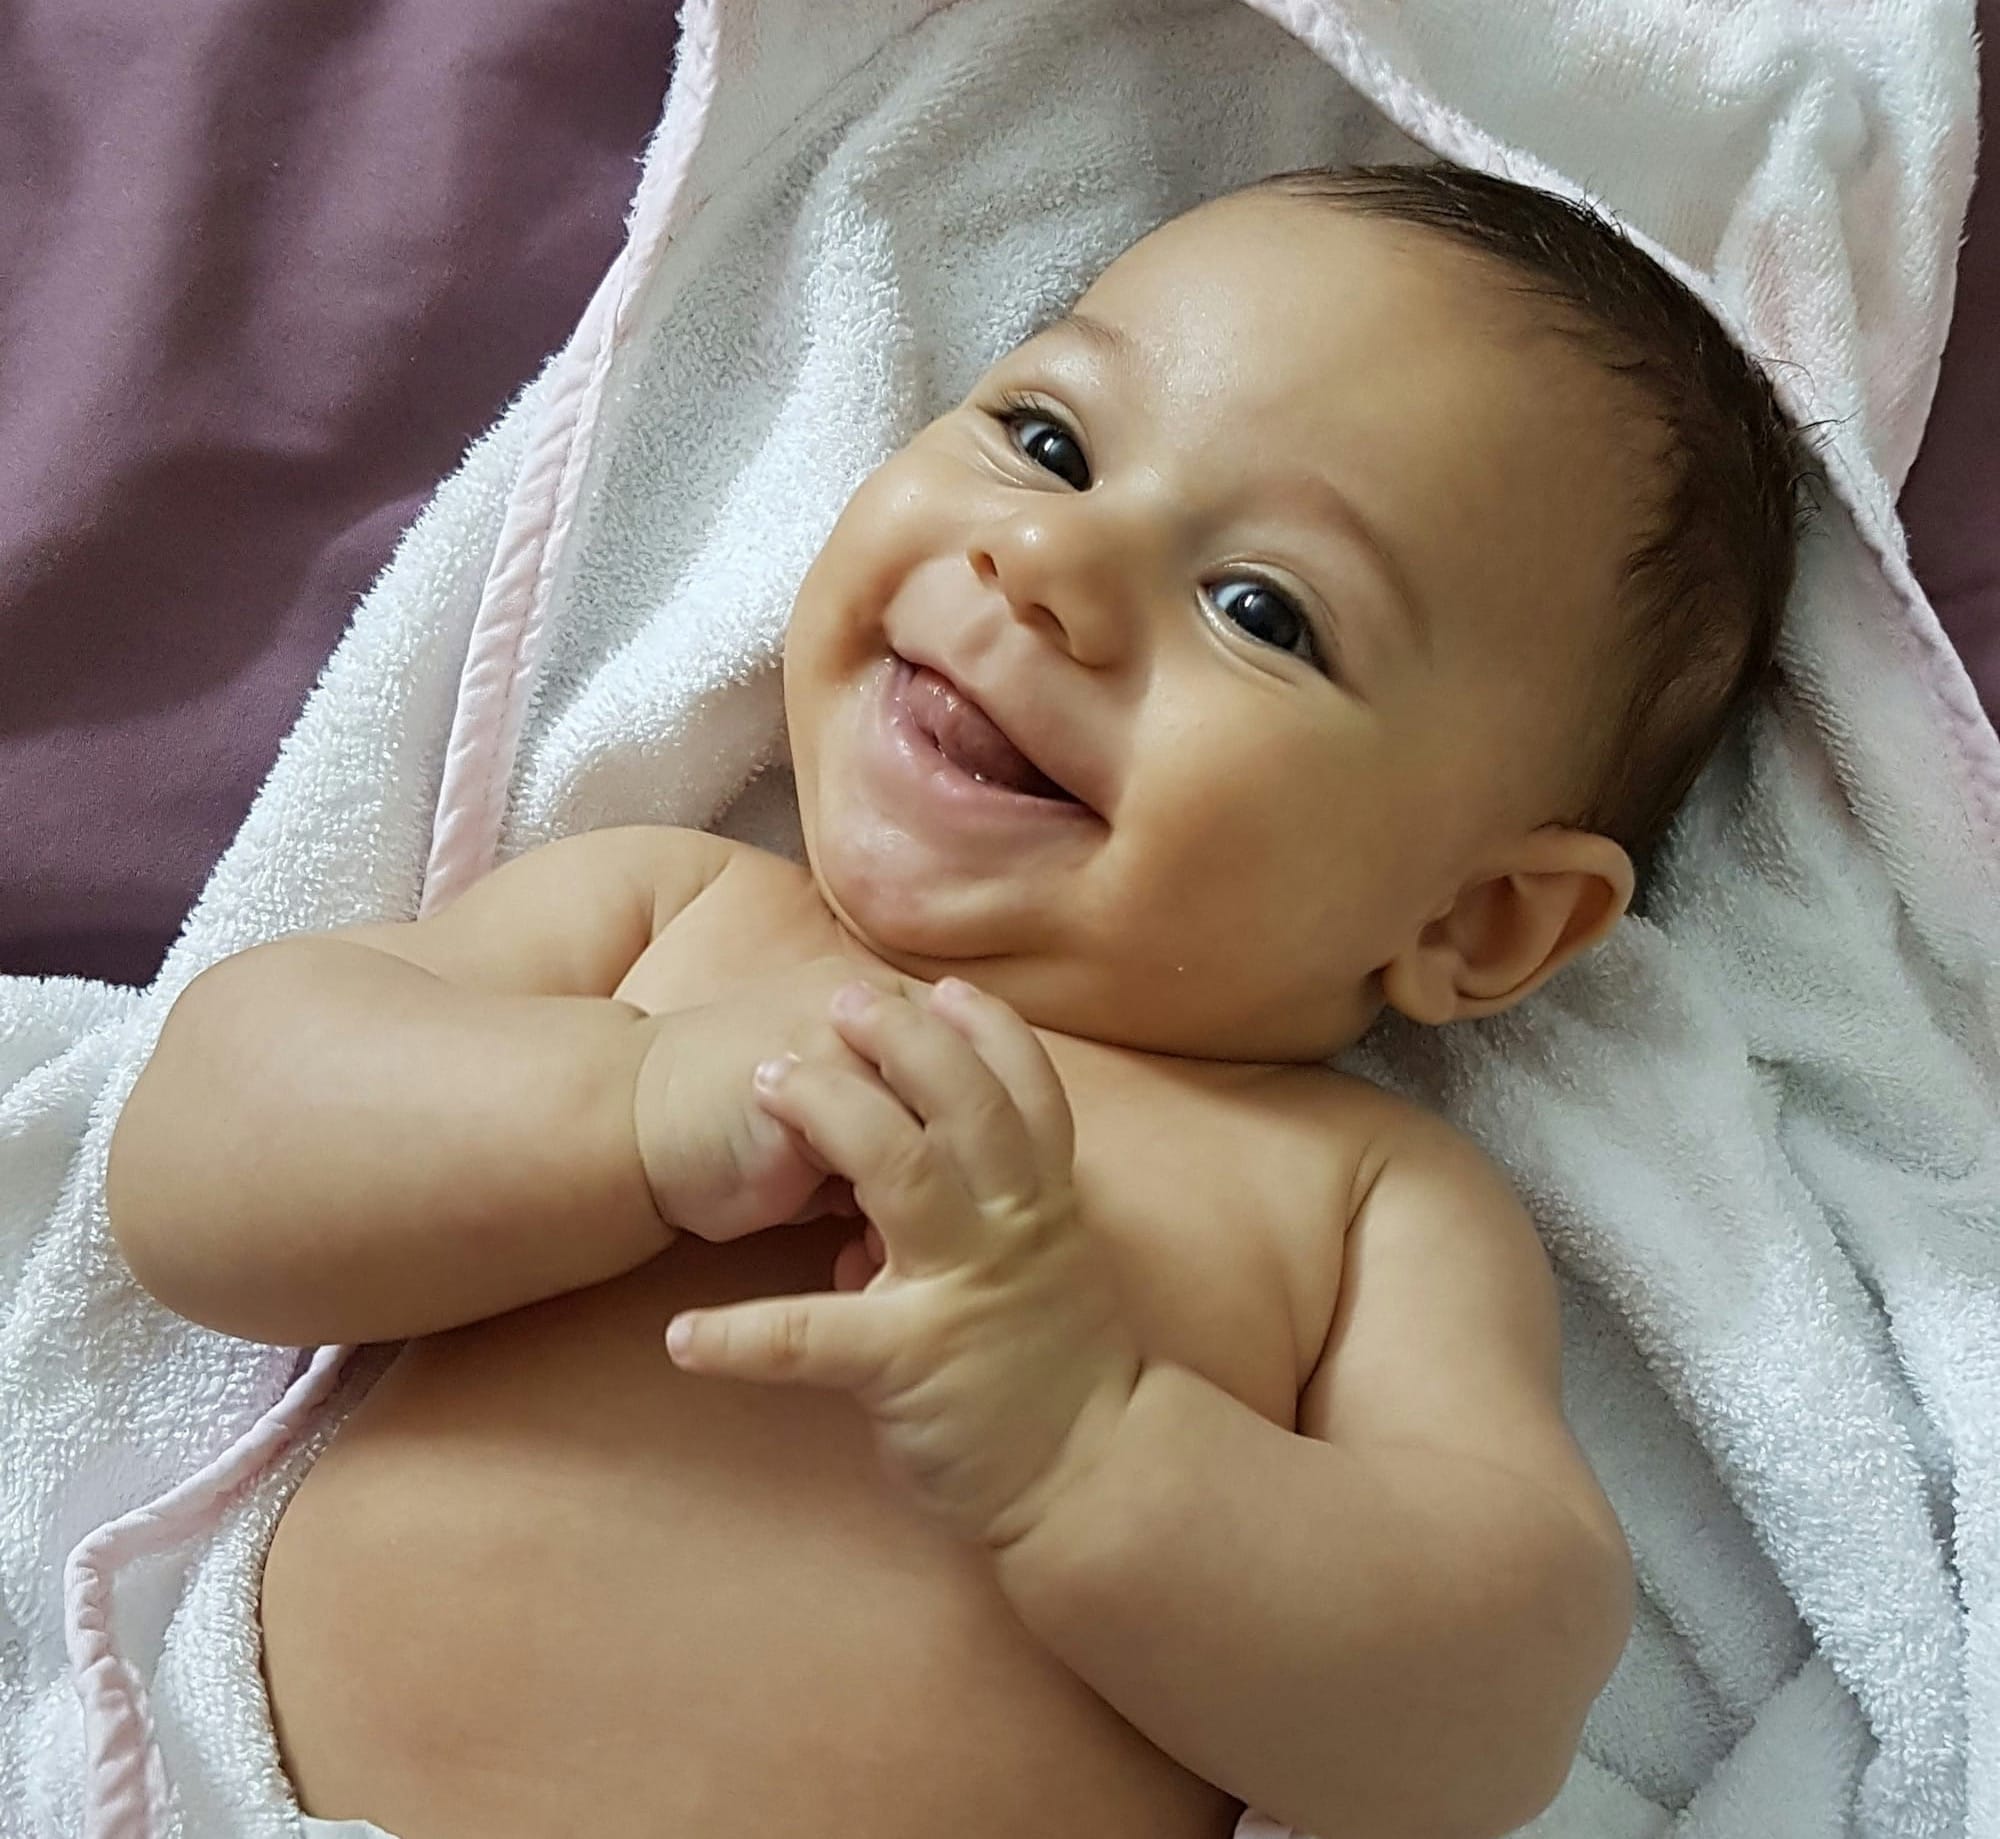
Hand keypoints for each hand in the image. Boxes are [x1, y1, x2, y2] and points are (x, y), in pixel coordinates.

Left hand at [661, 975, 1144, 1551]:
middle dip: (903, 1041)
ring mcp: (962, 1290)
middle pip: (965, 1106)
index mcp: (1042, 1207)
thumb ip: (969, 1237)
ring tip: (770, 1081)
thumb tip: (862, 1238)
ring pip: (903, 1174)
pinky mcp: (912, 1363)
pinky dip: (742, 1337)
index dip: (988, 1034)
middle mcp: (1009, 1231)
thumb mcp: (1034, 1282)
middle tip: (842, 999)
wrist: (1101, 1477)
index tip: (943, 990)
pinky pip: (814, 1340)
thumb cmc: (1057, 1373)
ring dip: (832, 1116)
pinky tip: (682, 1338)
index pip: (1026, 1094)